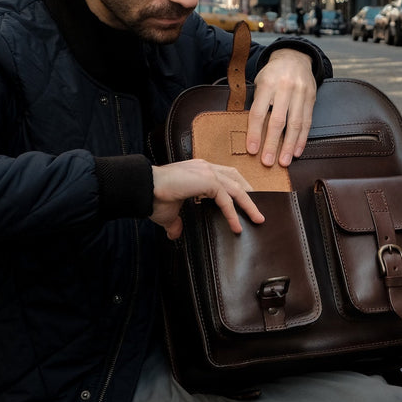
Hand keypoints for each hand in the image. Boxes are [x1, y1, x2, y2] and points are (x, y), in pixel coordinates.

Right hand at [150, 159, 264, 237]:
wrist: (142, 190)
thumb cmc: (153, 198)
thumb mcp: (170, 214)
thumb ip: (176, 222)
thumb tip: (175, 234)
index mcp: (199, 170)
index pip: (225, 176)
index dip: (238, 187)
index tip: (247, 201)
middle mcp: (205, 167)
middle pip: (236, 179)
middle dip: (249, 195)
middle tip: (258, 211)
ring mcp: (207, 171)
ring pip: (236, 188)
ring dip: (249, 205)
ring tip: (257, 219)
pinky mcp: (206, 180)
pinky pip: (225, 198)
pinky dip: (233, 213)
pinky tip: (236, 226)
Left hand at [245, 48, 316, 166]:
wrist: (294, 57)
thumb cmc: (272, 74)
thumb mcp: (259, 82)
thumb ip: (257, 103)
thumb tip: (252, 132)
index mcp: (267, 84)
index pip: (259, 112)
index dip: (255, 133)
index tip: (252, 150)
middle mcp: (285, 88)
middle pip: (278, 121)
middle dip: (273, 144)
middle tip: (268, 162)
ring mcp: (300, 94)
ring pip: (295, 124)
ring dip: (289, 145)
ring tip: (284, 161)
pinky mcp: (311, 99)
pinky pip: (307, 122)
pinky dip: (302, 138)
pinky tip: (297, 151)